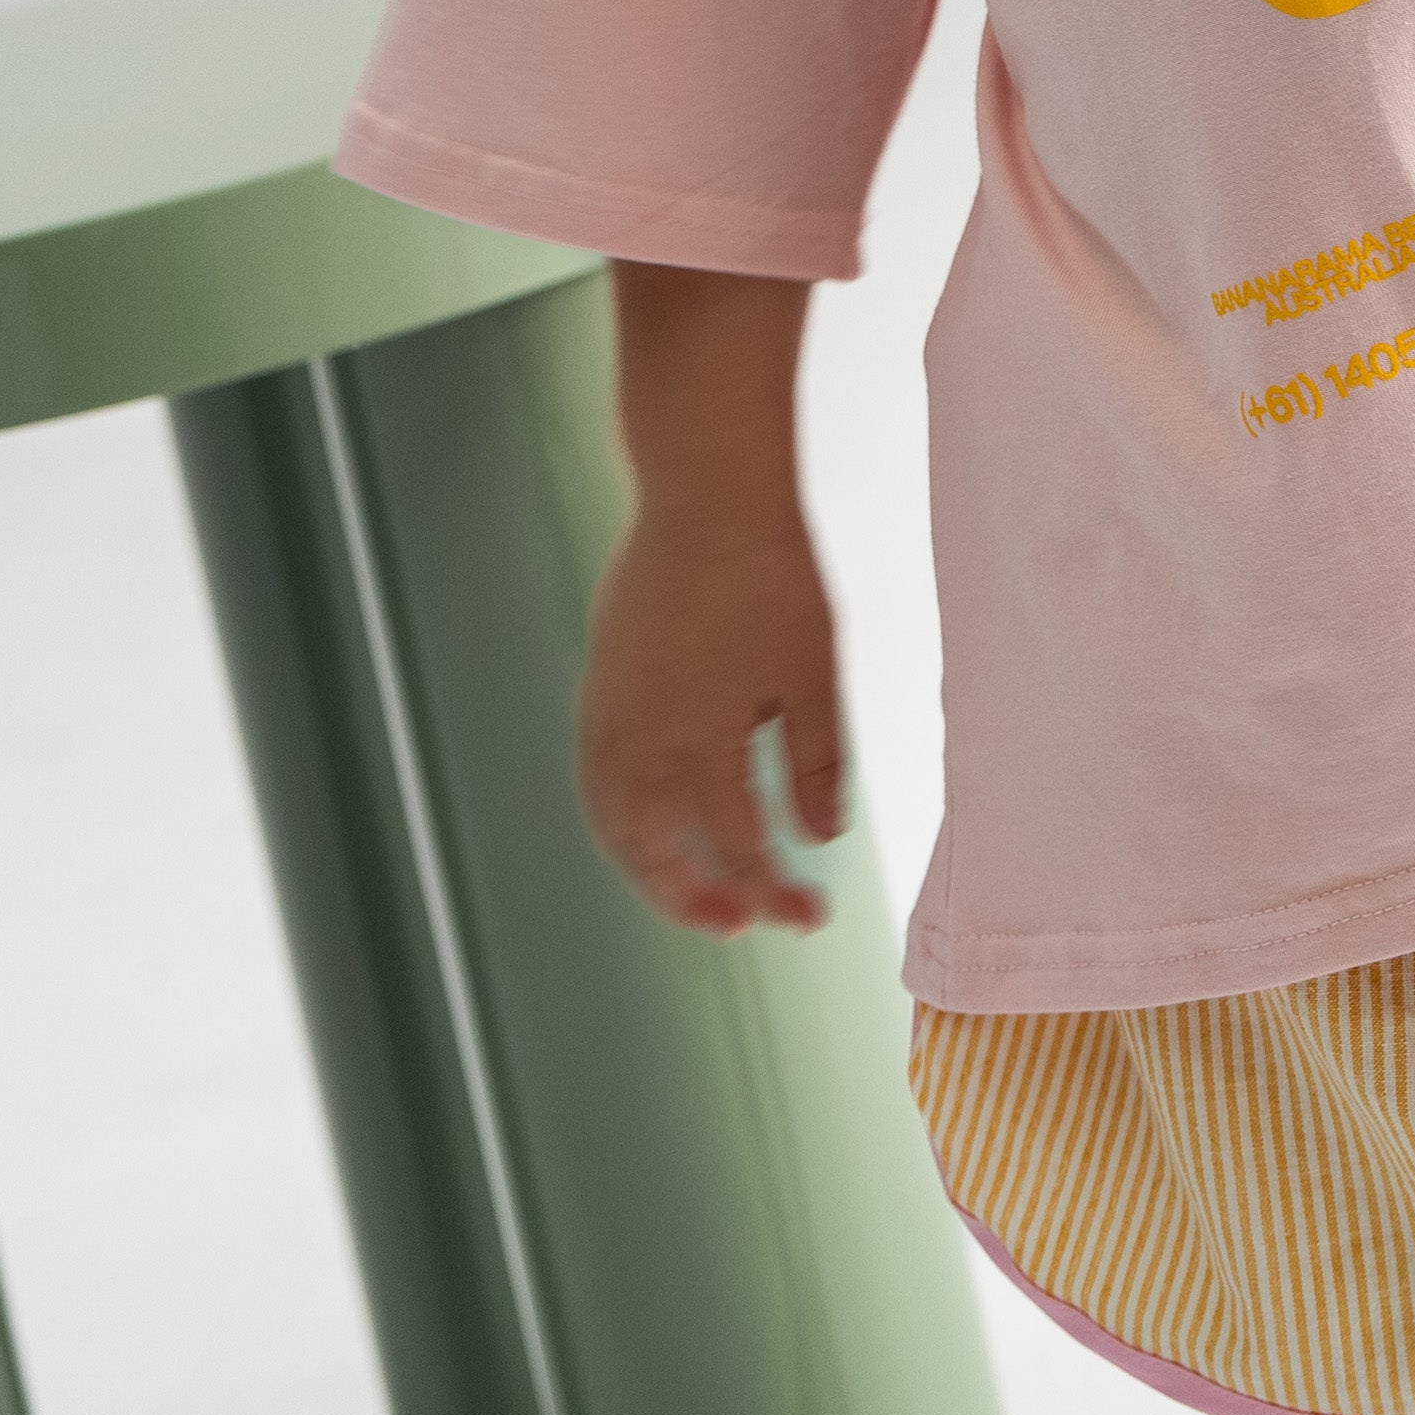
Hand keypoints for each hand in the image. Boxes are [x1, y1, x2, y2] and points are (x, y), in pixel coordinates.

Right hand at [577, 504, 846, 932]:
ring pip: (613, 822)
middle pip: (657, 853)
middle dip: (698, 899)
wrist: (705, 490)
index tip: (813, 915)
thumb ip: (814, 765)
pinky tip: (650, 822)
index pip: (738, 849)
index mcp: (700, 744)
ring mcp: (609, 712)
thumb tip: (818, 841)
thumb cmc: (771, 575)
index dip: (776, 892)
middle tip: (743, 924)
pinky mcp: (600, 684)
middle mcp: (641, 740)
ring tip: (689, 892)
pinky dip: (619, 819)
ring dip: (648, 868)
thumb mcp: (813, 673)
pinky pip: (597, 778)